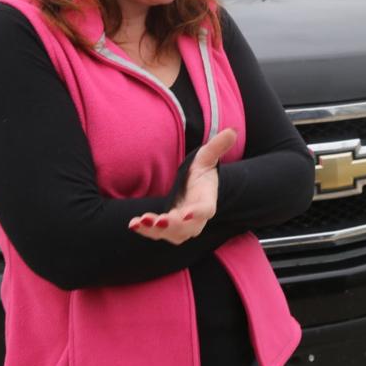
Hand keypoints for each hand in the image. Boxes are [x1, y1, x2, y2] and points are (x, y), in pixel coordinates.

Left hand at [128, 128, 236, 244]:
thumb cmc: (202, 173)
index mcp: (207, 201)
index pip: (205, 210)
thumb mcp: (207, 157)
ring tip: (140, 222)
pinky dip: (146, 231)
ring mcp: (183, 226)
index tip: (186, 214)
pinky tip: (133, 223)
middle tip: (158, 221)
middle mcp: (196, 218)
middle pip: (187, 228)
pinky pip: (158, 234)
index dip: (197, 213)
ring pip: (172, 235)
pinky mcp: (169, 228)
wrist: (195, 189)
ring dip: (155, 232)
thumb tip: (232, 131)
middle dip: (172, 226)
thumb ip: (217, 147)